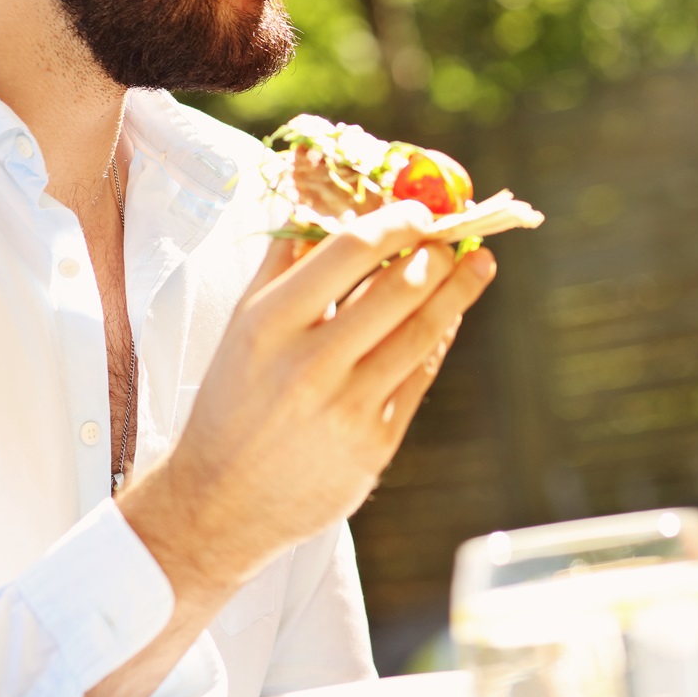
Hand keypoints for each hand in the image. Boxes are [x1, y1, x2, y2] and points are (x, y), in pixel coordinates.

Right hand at [77, 201, 492, 696]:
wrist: (219, 503)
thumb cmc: (232, 401)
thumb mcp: (242, 325)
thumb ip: (282, 259)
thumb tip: (316, 194)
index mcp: (270, 323)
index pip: (349, 250)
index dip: (396, 222)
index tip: (419, 209)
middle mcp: (310, 363)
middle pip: (398, 289)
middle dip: (438, 254)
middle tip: (457, 234)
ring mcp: (347, 407)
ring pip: (421, 333)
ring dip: (457, 293)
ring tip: (478, 266)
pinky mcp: (375, 444)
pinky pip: (421, 377)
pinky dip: (439, 341)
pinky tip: (448, 318)